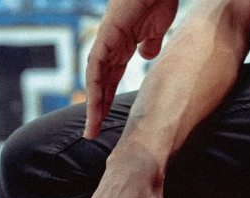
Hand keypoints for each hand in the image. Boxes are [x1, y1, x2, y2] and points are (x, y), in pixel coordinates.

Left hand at [84, 0, 179, 138]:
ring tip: (92, 126)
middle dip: (95, 109)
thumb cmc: (158, 0)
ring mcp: (106, 41)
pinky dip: (94, 85)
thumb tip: (147, 57)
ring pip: (94, 79)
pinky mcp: (107, 35)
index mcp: (122, 48)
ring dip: (92, 104)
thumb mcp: (156, 30)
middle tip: (92, 133)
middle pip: (99, 84)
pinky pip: (97, 65)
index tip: (105, 121)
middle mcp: (110, 47)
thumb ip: (150, 44)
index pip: (110, 80)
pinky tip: (94, 103)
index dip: (106, 100)